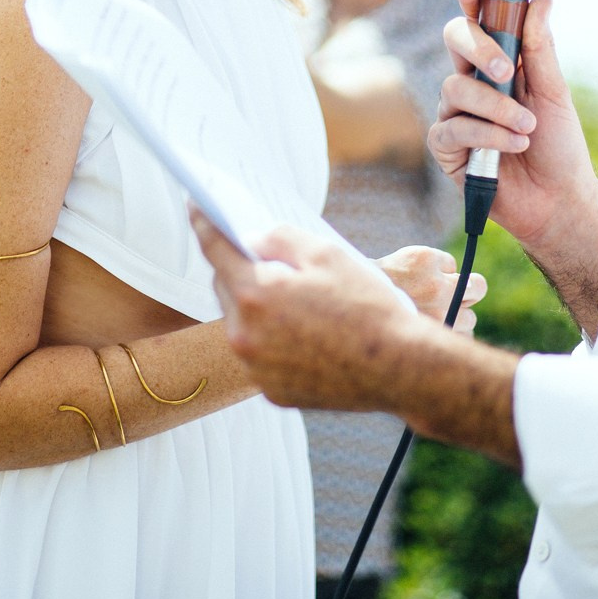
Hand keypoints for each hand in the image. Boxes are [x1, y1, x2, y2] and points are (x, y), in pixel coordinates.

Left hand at [191, 212, 522, 466]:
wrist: (402, 368)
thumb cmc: (368, 306)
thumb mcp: (325, 252)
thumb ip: (278, 238)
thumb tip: (251, 239)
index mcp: (255, 295)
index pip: (216, 249)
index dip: (204, 223)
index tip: (195, 205)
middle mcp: (246, 337)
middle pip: (225, 288)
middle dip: (237, 267)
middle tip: (252, 251)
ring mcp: (257, 369)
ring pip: (241, 324)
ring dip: (254, 305)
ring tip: (283, 291)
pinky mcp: (273, 393)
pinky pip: (260, 354)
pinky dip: (270, 337)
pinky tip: (299, 327)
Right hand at [429, 0, 597, 259]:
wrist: (559, 200)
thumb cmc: (559, 145)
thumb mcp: (554, 92)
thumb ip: (540, 48)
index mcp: (498, 61)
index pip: (478, 18)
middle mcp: (472, 80)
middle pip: (455, 40)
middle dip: (478, 48)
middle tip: (506, 70)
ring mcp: (456, 111)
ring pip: (454, 87)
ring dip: (496, 108)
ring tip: (526, 128)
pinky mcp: (447, 146)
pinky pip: (452, 127)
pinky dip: (487, 135)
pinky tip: (513, 146)